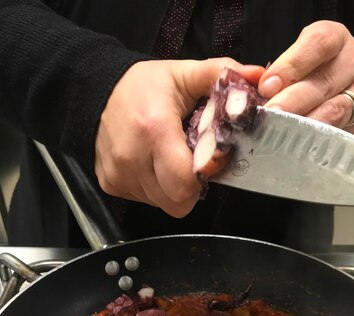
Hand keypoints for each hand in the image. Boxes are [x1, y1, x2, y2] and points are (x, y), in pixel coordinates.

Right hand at [95, 59, 262, 216]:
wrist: (94, 91)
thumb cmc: (143, 86)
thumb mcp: (183, 74)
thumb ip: (220, 75)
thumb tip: (259, 76)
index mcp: (154, 129)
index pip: (187, 181)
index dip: (204, 176)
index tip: (208, 160)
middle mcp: (131, 157)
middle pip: (176, 200)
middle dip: (191, 188)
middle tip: (191, 163)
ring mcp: (118, 174)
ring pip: (162, 203)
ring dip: (172, 189)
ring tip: (169, 159)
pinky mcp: (109, 184)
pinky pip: (144, 200)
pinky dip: (154, 189)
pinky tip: (151, 165)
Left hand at [258, 21, 353, 137]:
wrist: (327, 96)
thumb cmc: (299, 78)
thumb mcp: (285, 63)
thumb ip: (266, 72)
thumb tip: (247, 86)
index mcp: (335, 39)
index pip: (318, 45)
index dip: (292, 65)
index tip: (267, 86)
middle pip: (325, 82)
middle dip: (293, 101)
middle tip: (270, 115)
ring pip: (335, 112)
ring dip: (304, 125)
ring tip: (280, 134)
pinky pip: (338, 137)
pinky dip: (315, 143)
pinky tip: (295, 148)